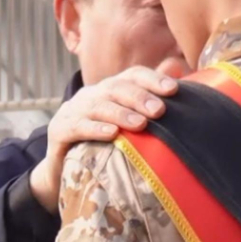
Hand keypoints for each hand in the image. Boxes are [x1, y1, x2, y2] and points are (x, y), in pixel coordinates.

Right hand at [30, 65, 180, 213]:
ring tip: (140, 124)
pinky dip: (94, 129)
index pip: (133, 75)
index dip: (153, 79)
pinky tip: (111, 134)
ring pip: (98, 106)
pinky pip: (77, 127)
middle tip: (159, 110)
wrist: (63, 168)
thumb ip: (151, 102)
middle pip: (117, 88)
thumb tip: (181, 73)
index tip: (174, 90)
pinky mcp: (60, 130)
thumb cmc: (104, 142)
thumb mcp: (128, 123)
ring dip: (120, 113)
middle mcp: (92, 94)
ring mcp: (74, 111)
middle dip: (139, 97)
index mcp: (111, 89)